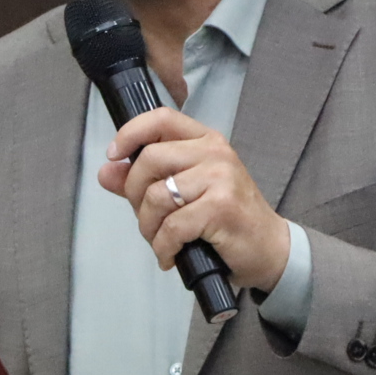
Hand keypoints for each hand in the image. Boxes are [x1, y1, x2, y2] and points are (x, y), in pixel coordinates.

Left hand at [99, 107, 290, 291]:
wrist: (270, 249)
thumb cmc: (226, 219)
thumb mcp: (184, 193)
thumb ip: (144, 180)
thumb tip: (106, 172)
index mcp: (205, 140)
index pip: (161, 119)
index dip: (130, 133)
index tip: (114, 155)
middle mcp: (215, 152)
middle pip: (150, 159)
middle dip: (135, 194)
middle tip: (146, 218)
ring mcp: (220, 178)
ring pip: (156, 195)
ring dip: (149, 227)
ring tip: (161, 241)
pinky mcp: (221, 207)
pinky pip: (172, 226)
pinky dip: (163, 247)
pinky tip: (170, 255)